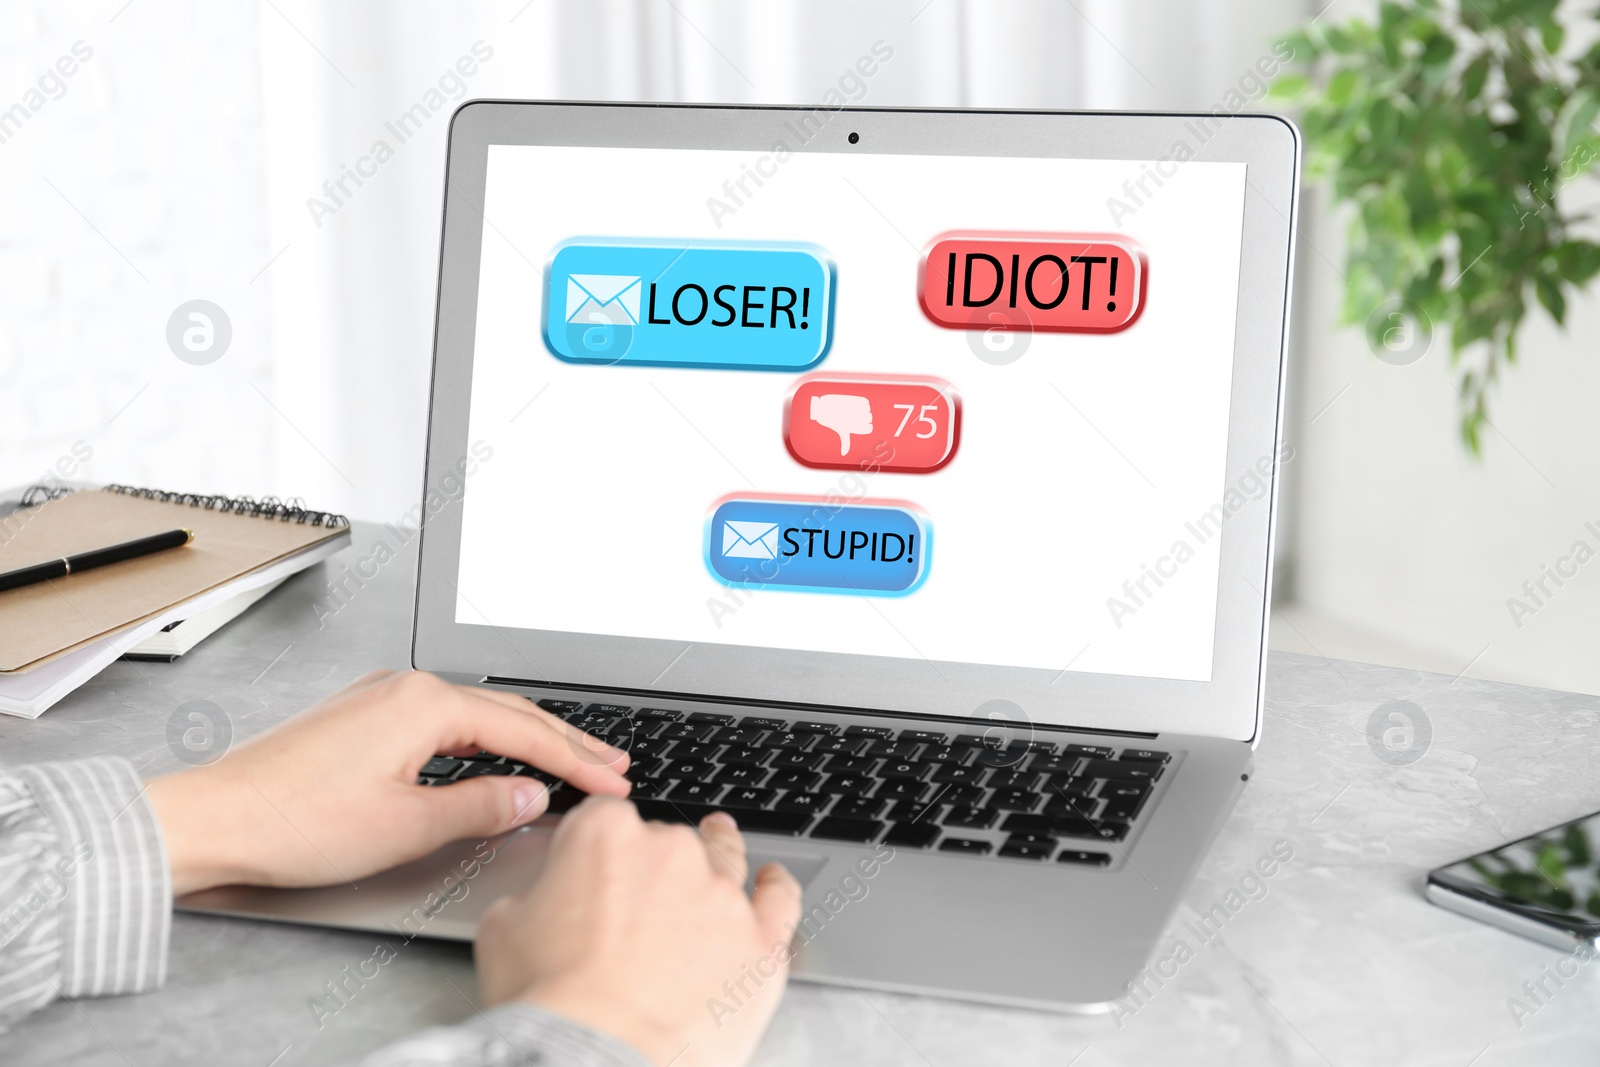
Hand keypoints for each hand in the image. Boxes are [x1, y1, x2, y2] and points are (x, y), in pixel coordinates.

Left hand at [146, 670, 630, 894]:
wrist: (215, 819)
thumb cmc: (295, 822)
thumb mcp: (405, 826)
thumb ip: (480, 808)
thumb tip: (532, 796)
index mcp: (425, 704)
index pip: (525, 732)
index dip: (576, 762)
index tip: (613, 783)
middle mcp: (406, 688)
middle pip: (508, 713)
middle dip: (565, 741)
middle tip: (612, 764)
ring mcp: (381, 698)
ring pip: (477, 715)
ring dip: (528, 739)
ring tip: (571, 760)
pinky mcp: (363, 718)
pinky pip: (445, 721)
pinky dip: (486, 740)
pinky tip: (498, 757)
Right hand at [476, 798, 802, 1066]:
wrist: (597, 1059)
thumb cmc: (549, 1001)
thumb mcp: (504, 928)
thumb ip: (536, 892)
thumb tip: (547, 897)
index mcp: (605, 835)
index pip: (606, 817)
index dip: (600, 843)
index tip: (598, 863)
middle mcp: (670, 852)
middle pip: (667, 840)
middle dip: (654, 865)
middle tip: (640, 902)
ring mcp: (721, 895)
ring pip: (725, 859)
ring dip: (720, 856)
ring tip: (720, 851)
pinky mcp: (760, 941)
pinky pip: (781, 899)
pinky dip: (777, 887)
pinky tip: (772, 882)